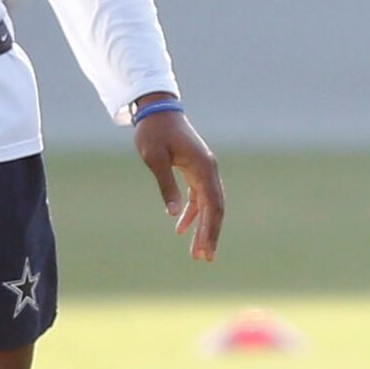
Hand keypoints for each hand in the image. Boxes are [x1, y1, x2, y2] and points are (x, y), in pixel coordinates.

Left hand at [133, 105, 224, 261]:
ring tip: (196, 252)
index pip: (212, 204)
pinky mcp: (195, 170)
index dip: (211, 229)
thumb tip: (173, 213)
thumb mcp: (155, 159)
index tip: (205, 249)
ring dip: (203, 227)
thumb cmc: (154, 132)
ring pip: (209, 204)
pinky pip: (199, 196)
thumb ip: (166, 185)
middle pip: (216, 208)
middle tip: (204, 258)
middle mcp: (209, 170)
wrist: (157, 110)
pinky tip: (181, 229)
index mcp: (203, 167)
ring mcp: (203, 170)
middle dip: (211, 234)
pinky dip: (193, 213)